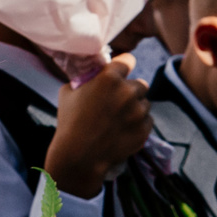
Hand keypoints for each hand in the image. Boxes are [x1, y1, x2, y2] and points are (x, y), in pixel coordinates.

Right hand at [41, 54, 150, 198]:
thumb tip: (90, 77)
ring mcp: (139, 112)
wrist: (79, 156)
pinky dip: (139, 124)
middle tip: (119, 102)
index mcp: (110, 78)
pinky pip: (148, 121)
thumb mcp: (68, 92)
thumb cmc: (69, 123)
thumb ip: (84, 80)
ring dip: (136, 108)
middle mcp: (128, 91)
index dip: (123, 67)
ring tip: (121, 120)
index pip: (128, 61)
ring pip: (145, 103)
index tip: (121, 73)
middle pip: (140, 83)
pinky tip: (125, 131)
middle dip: (131, 91)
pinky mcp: (144, 130)